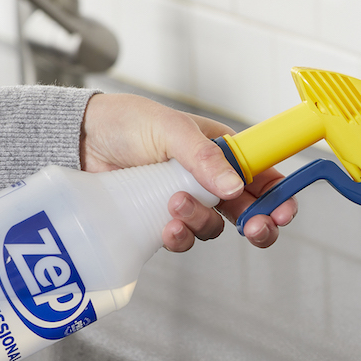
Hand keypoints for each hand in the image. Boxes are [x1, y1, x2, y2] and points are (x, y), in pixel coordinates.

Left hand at [79, 93, 297, 250]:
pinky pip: (184, 239)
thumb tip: (234, 186)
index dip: (279, 196)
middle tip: (254, 229)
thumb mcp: (169, 127)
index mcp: (222, 152)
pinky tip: (167, 226)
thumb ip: (204, 156)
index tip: (282, 212)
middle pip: (250, 211)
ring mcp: (187, 201)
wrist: (77, 140)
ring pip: (215, 227)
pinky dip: (180, 237)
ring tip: (175, 204)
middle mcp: (210, 180)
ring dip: (202, 222)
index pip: (263, 175)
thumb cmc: (124, 122)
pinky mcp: (162, 220)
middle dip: (257, 224)